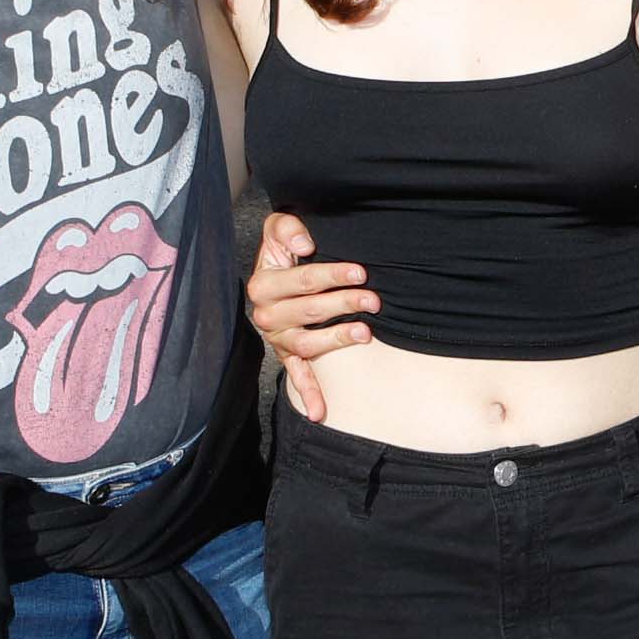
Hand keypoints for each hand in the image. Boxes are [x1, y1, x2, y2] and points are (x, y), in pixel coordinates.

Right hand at [246, 211, 373, 421]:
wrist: (275, 270)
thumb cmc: (284, 249)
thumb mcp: (278, 229)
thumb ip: (287, 228)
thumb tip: (306, 243)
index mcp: (264, 283)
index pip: (304, 280)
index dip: (334, 275)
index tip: (360, 272)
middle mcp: (266, 313)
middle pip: (310, 311)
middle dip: (344, 303)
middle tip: (374, 299)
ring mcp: (277, 337)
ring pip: (308, 342)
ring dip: (337, 339)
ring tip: (365, 332)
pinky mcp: (286, 354)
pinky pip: (296, 375)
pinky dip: (308, 393)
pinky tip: (319, 410)